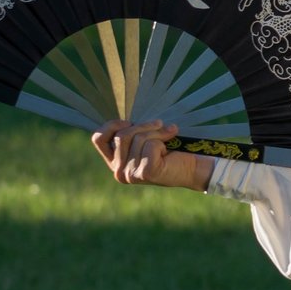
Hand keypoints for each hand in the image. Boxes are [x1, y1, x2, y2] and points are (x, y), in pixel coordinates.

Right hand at [92, 119, 210, 189]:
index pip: (98, 139)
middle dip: (144, 126)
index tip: (129, 121)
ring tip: (168, 136)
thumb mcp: (145, 138)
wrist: (192, 167)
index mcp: (115, 162)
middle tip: (161, 125)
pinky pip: (150, 145)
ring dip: (156, 133)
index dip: (111, 125)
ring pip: (137, 138)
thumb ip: (132, 130)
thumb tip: (127, 115)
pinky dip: (162, 142)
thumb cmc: (170, 150)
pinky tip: (169, 151)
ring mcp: (131, 174)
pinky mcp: (145, 173)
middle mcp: (119, 171)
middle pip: (122, 135)